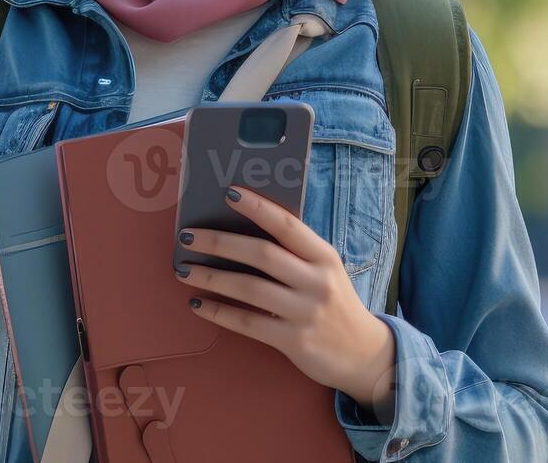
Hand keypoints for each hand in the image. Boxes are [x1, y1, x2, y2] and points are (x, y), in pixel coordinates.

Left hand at [176, 186, 396, 420]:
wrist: (364, 354)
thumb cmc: (335, 305)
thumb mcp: (325, 272)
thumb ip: (295, 254)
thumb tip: (243, 231)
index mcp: (324, 256)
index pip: (287, 224)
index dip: (257, 207)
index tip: (228, 192)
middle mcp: (317, 281)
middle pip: (262, 254)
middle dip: (220, 242)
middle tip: (187, 236)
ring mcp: (306, 312)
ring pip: (249, 288)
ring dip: (211, 276)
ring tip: (183, 269)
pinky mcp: (294, 341)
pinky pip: (247, 323)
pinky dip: (218, 312)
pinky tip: (197, 303)